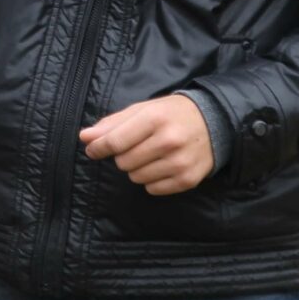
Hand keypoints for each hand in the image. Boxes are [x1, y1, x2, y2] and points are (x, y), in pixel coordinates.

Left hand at [80, 95, 214, 195]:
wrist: (214, 123)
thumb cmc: (170, 114)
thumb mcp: (141, 110)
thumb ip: (112, 124)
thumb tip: (85, 137)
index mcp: (154, 119)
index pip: (115, 142)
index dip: (98, 148)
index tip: (92, 150)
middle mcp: (169, 141)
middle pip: (123, 162)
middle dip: (122, 156)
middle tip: (135, 146)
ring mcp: (180, 162)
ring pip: (136, 178)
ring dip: (136, 168)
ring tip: (150, 155)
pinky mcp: (188, 180)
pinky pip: (153, 189)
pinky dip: (151, 180)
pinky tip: (162, 166)